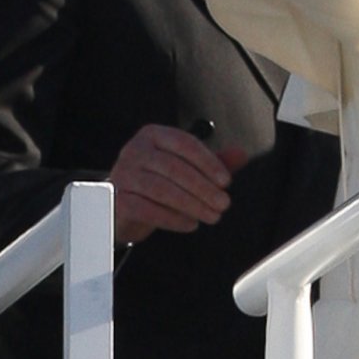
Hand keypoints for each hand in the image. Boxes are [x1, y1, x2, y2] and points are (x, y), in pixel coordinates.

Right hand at [107, 125, 243, 243]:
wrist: (122, 204)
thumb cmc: (157, 181)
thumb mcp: (186, 167)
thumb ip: (213, 160)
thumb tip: (241, 154)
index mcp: (154, 135)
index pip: (185, 144)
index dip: (209, 163)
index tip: (226, 181)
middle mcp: (135, 150)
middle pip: (174, 168)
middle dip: (203, 188)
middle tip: (224, 204)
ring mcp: (123, 175)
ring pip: (162, 190)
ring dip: (192, 205)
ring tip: (212, 216)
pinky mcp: (117, 199)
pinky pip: (148, 210)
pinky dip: (173, 218)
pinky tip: (190, 224)